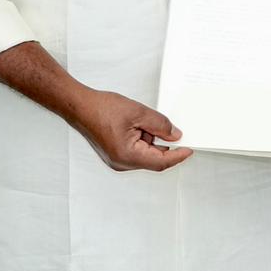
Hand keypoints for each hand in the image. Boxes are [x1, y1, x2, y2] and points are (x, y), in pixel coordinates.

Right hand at [68, 88, 192, 172]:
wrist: (80, 107)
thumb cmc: (102, 109)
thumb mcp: (138, 112)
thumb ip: (160, 124)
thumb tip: (175, 135)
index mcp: (128, 156)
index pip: (160, 162)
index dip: (178, 156)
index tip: (190, 149)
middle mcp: (122, 163)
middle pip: (153, 159)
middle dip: (163, 143)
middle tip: (173, 128)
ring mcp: (117, 160)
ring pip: (145, 153)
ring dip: (150, 138)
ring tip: (142, 118)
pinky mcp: (115, 154)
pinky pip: (136, 150)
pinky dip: (142, 138)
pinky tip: (138, 123)